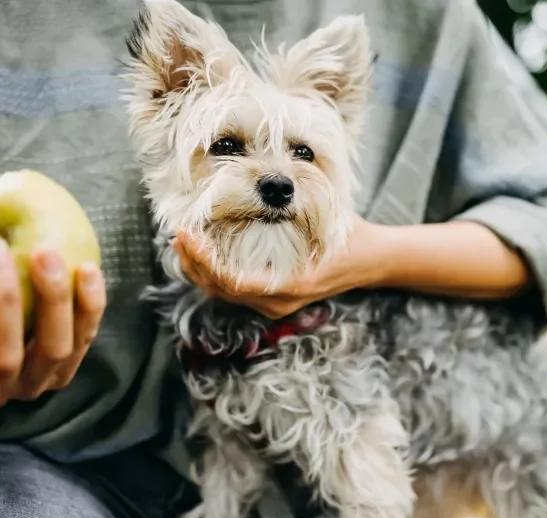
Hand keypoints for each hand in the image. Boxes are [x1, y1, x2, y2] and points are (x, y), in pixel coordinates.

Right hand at [0, 238, 106, 450]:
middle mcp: (6, 402)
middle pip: (12, 362)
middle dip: (6, 306)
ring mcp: (41, 381)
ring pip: (57, 349)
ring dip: (54, 299)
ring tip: (46, 253)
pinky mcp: (68, 358)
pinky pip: (85, 335)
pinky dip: (90, 303)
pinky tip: (88, 268)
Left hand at [174, 216, 385, 319]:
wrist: (370, 261)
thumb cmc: (348, 235)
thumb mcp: (325, 217)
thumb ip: (296, 207)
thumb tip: (266, 183)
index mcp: (290, 286)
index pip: (232, 282)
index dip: (204, 260)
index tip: (186, 234)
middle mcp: (278, 303)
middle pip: (221, 291)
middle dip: (193, 263)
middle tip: (177, 234)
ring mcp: (274, 305)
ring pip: (224, 294)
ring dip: (199, 269)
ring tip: (182, 243)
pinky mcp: (271, 300)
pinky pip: (233, 291)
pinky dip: (214, 273)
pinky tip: (203, 253)